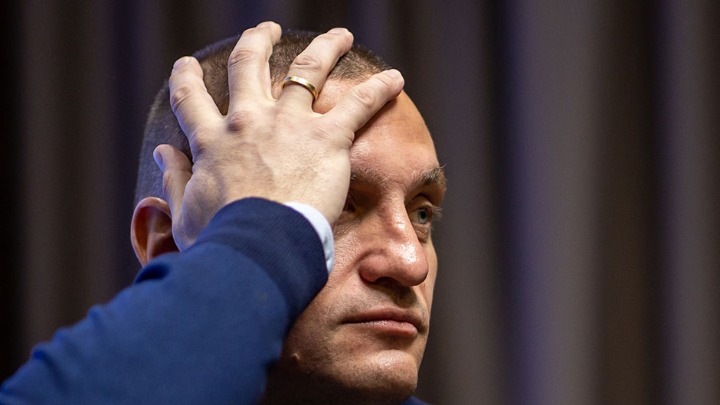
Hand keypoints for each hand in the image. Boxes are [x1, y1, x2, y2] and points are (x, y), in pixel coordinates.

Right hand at [154, 21, 403, 249]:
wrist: (258, 248)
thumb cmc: (221, 239)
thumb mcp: (185, 212)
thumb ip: (175, 178)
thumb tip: (161, 153)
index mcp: (212, 141)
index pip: (190, 98)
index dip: (186, 78)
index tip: (186, 66)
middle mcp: (248, 121)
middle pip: (249, 65)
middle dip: (257, 41)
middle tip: (267, 30)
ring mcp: (289, 125)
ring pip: (307, 70)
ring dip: (325, 48)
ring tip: (339, 35)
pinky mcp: (327, 138)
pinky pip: (359, 105)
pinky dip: (380, 89)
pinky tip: (397, 78)